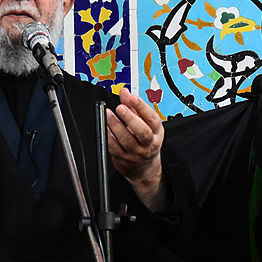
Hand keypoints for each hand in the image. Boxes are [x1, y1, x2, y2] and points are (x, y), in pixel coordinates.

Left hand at [106, 87, 168, 209]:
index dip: (143, 107)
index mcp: (156, 133)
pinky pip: (115, 148)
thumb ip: (133, 107)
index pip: (152, 119)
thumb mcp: (144, 124)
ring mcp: (136, 153)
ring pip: (127, 140)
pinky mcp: (124, 160)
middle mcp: (148, 144)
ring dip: (116, 126)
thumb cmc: (145, 142)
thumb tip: (125, 92)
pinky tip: (105, 128)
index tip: (133, 98)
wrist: (144, 169)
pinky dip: (109, 138)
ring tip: (108, 114)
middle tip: (120, 107)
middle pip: (142, 132)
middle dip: (130, 118)